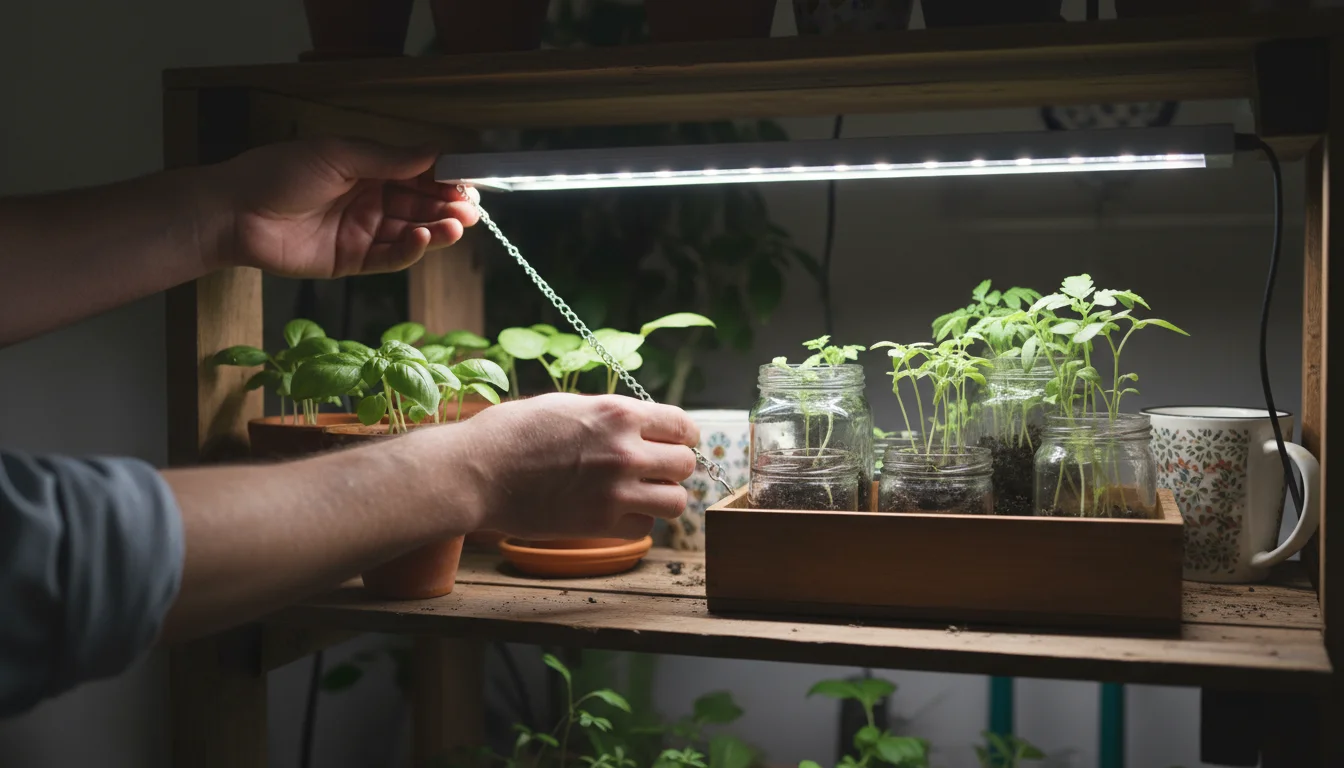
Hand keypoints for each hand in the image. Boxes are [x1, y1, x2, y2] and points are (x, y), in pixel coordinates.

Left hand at [213, 137, 478, 276]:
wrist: (235, 213)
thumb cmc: (280, 172)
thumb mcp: (338, 155)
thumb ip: (388, 159)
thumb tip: (435, 152)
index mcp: (368, 168)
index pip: (418, 173)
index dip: (446, 177)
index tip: (472, 180)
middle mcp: (370, 199)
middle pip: (421, 204)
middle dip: (449, 206)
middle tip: (473, 209)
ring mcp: (363, 231)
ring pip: (412, 232)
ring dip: (437, 229)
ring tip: (457, 226)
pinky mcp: (353, 260)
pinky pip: (391, 257)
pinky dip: (411, 250)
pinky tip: (424, 239)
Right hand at [448, 393, 699, 539]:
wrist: (478, 472)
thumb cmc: (512, 432)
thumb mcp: (567, 406)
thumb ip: (610, 416)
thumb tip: (640, 425)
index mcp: (619, 413)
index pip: (682, 425)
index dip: (683, 435)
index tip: (677, 442)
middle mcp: (626, 451)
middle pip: (684, 464)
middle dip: (672, 466)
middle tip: (654, 470)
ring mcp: (616, 491)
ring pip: (676, 501)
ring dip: (663, 497)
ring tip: (642, 494)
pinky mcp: (601, 524)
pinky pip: (645, 527)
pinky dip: (637, 521)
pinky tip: (617, 512)